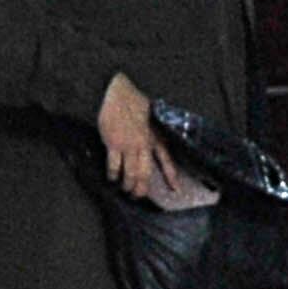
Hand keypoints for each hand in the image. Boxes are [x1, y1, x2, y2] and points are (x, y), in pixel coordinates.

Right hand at [97, 72, 178, 201]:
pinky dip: (113, 175)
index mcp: (154, 136)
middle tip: (136, 196)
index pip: (166, 160)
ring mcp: (129, 145)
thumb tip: (147, 148)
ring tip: (124, 189)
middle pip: (145, 174)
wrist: (117, 92)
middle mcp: (144, 143)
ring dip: (127, 186)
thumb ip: (150, 134)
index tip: (175, 189)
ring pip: (131, 175)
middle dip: (141, 189)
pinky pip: (114, 167)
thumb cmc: (131, 103)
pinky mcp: (114, 144)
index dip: (171, 176)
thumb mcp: (149, 117)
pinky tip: (112, 178)